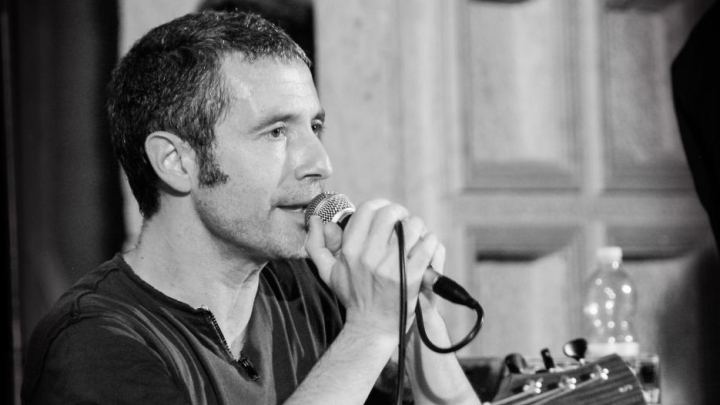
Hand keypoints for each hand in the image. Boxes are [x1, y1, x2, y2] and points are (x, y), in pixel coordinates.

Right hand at [305, 199, 441, 338]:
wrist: (372, 328)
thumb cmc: (352, 297)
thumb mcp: (328, 272)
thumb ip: (317, 245)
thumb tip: (315, 221)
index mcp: (350, 250)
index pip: (368, 209)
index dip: (381, 205)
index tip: (387, 214)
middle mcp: (369, 256)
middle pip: (390, 213)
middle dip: (401, 213)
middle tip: (403, 223)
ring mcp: (391, 267)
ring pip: (412, 226)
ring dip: (417, 227)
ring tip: (415, 235)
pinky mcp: (412, 277)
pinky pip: (427, 244)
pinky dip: (430, 241)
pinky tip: (425, 247)